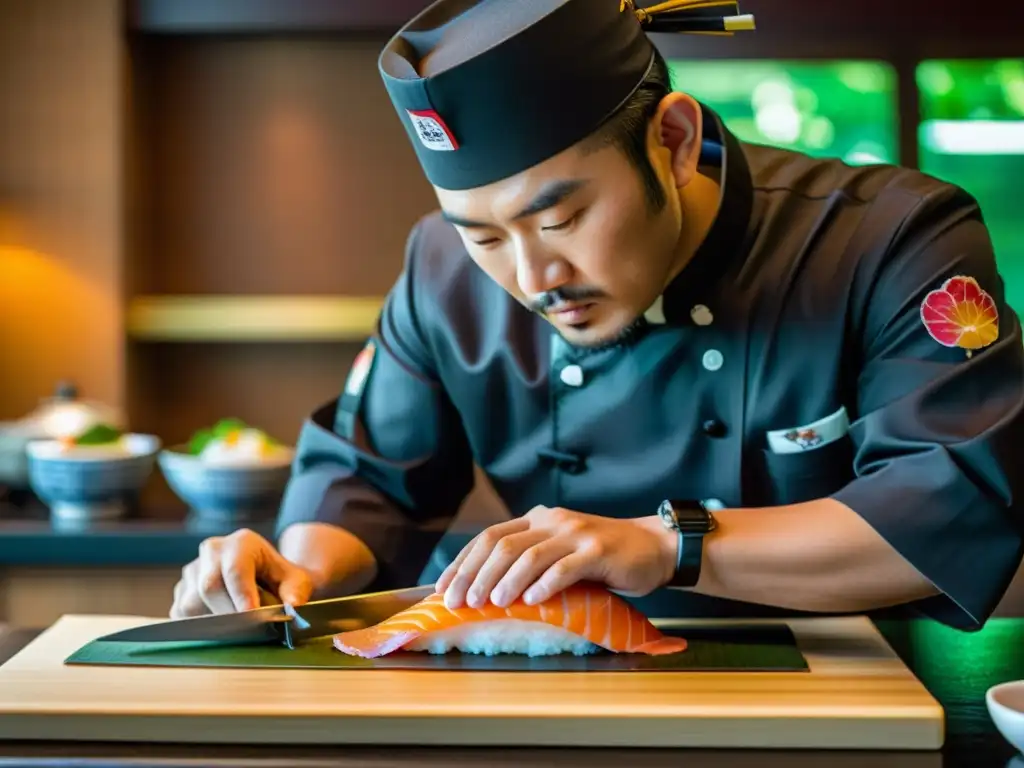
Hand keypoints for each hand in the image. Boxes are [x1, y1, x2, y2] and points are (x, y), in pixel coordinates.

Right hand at [170, 528, 316, 616]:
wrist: (264, 577)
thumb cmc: (280, 580)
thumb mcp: (297, 581)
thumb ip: (296, 592)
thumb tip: (292, 607)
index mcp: (242, 543)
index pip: (236, 569)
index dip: (241, 595)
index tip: (251, 616)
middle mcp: (212, 551)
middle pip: (210, 587)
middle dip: (228, 614)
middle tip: (247, 632)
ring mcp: (193, 570)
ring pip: (192, 604)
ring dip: (214, 623)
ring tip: (238, 629)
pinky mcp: (182, 590)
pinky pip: (182, 614)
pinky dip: (199, 628)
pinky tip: (220, 628)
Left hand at [434, 506, 676, 609]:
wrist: (653, 548)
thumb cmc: (602, 560)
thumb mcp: (560, 553)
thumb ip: (531, 563)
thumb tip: (483, 595)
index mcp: (537, 519)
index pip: (490, 536)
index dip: (463, 562)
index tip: (443, 588)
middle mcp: (552, 521)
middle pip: (502, 544)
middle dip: (475, 574)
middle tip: (459, 602)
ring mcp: (575, 534)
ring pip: (529, 554)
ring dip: (505, 581)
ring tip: (489, 603)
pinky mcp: (597, 551)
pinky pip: (564, 568)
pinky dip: (544, 585)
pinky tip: (531, 601)